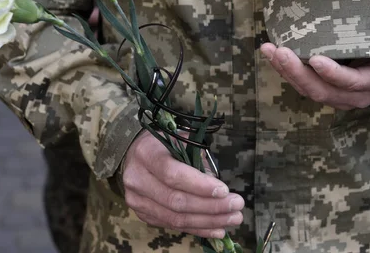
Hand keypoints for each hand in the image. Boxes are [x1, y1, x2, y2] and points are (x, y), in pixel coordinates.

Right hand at [123, 131, 244, 238]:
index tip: (224, 190)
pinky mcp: (142, 214)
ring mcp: (137, 199)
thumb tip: (219, 189)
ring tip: (232, 219)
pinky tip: (217, 229)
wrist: (133, 154)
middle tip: (236, 206)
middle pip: (176, 200)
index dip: (200, 185)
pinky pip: (173, 225)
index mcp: (147, 153)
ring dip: (208, 221)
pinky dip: (198, 228)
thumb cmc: (163, 144)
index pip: (173, 174)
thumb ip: (198, 160)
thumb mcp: (180, 140)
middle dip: (211, 206)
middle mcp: (137, 178)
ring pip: (175, 218)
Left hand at [260, 31, 369, 110]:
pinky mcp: (321, 85)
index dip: (333, 74)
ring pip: (306, 88)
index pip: (351, 83)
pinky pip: (300, 81)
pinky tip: (268, 50)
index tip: (315, 58)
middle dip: (297, 73)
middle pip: (320, 90)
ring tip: (268, 50)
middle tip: (279, 52)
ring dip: (285, 71)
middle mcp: (350, 94)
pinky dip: (283, 68)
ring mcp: (334, 92)